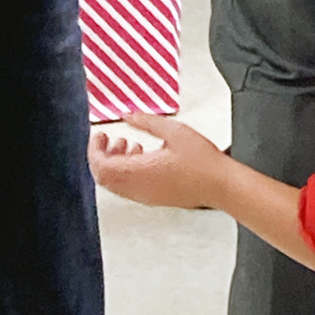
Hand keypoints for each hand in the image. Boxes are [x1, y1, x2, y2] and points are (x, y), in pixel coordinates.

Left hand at [88, 112, 226, 209]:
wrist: (220, 185)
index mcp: (139, 172)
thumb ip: (146, 122)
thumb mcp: (174, 131)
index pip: (101, 166)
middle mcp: (138, 188)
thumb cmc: (202, 162)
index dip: (94, 149)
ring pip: (115, 184)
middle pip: (104, 177)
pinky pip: (128, 188)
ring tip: (127, 145)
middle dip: (102, 156)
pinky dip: (126, 172)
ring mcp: (145, 196)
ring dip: (114, 163)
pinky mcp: (154, 199)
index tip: (98, 135)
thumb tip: (128, 116)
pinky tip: (142, 157)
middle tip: (109, 139)